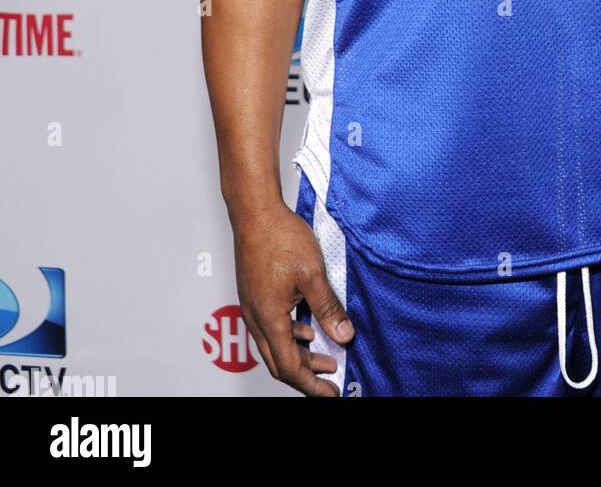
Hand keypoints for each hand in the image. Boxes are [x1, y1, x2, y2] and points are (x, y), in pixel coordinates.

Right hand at [232, 202, 353, 396]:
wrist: (255, 212)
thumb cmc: (279, 236)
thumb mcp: (312, 274)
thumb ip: (328, 308)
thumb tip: (343, 336)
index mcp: (269, 318)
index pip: (289, 367)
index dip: (310, 384)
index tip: (330, 392)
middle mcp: (256, 318)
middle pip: (279, 362)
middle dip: (306, 375)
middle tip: (330, 379)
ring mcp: (253, 307)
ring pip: (275, 345)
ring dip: (300, 354)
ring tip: (326, 355)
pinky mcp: (255, 295)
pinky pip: (271, 328)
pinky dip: (291, 336)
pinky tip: (307, 327)